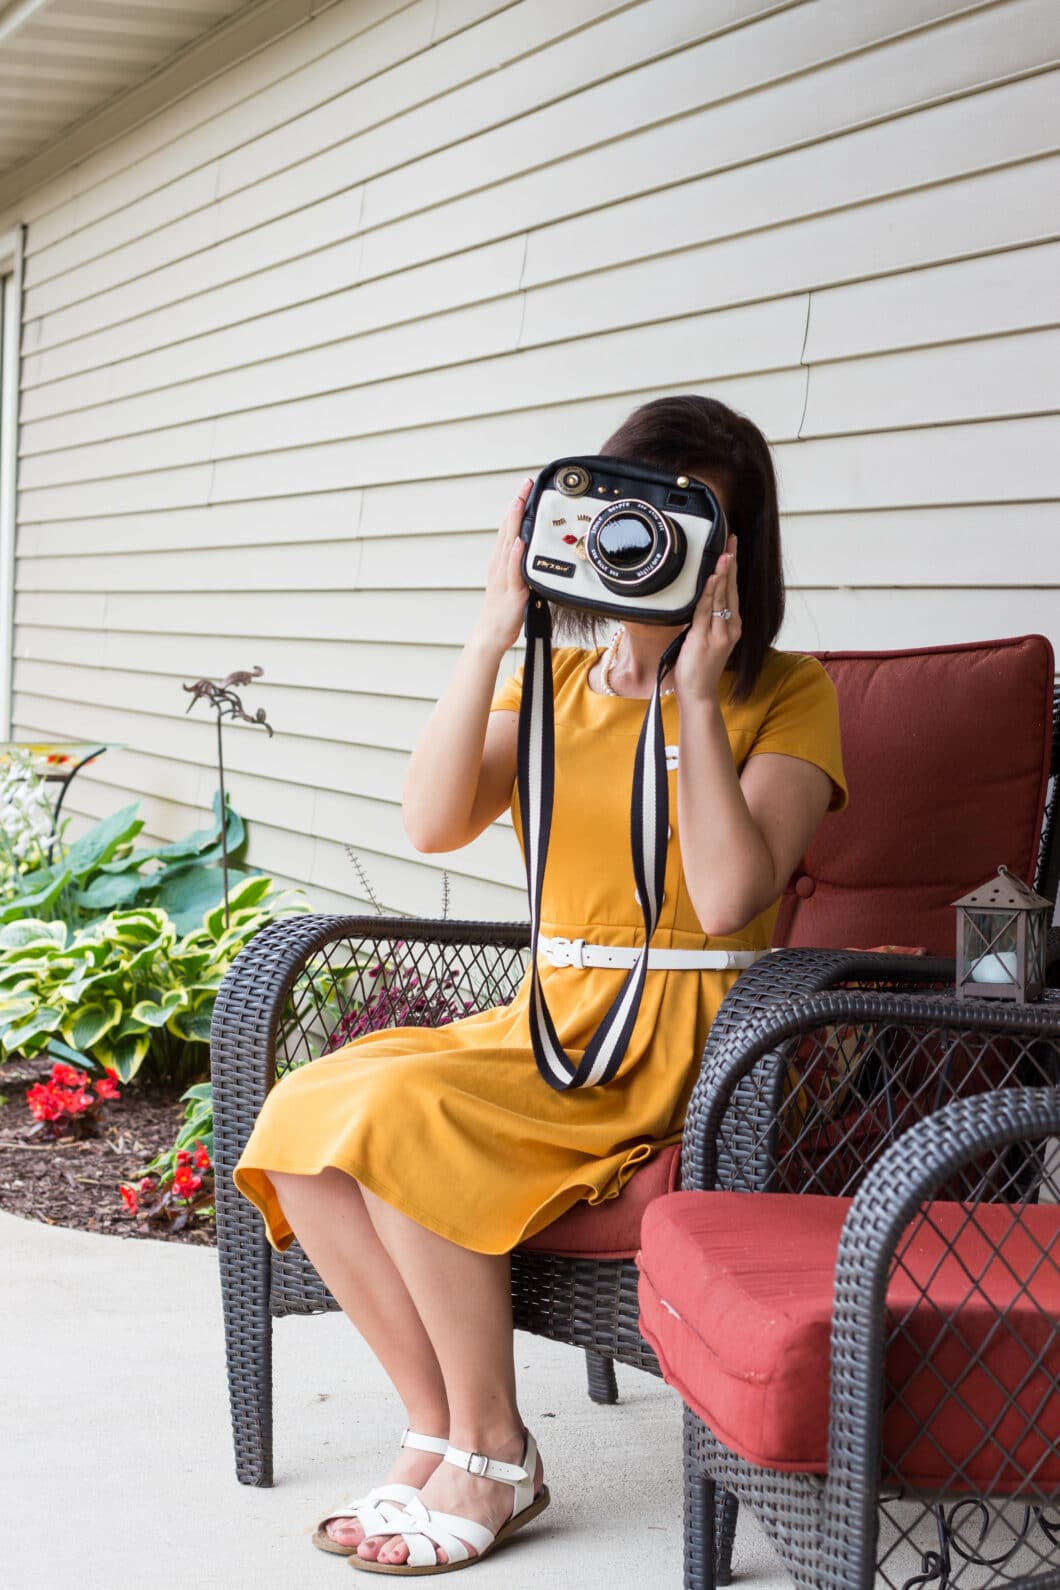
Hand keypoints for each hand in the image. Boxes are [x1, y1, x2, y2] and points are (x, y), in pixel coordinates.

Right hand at [473, 476, 533, 651]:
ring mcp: (504, 577)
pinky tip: (520, 541)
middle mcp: (500, 564)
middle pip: (508, 529)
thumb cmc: (505, 610)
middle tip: (525, 484)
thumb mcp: (517, 581)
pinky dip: (516, 555)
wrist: (491, 634)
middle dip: (516, 505)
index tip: (525, 487)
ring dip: (515, 522)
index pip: (509, 527)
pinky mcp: (511, 592)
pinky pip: (513, 571)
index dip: (516, 506)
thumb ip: (525, 564)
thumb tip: (539, 550)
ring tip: (520, 502)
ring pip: (509, 544)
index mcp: (502, 561)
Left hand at [672, 534, 740, 702]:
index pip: (731, 591)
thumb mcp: (702, 638)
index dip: (732, 569)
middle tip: (731, 541)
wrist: (698, 693)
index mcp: (731, 626)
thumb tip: (695, 599)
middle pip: (730, 589)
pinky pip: (707, 610)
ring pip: (721, 597)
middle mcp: (731, 628)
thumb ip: (702, 620)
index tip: (731, 549)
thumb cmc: (698, 668)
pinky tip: (712, 578)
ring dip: (722, 573)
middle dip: (731, 564)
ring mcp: (721, 633)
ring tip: (724, 553)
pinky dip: (710, 593)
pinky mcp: (708, 639)